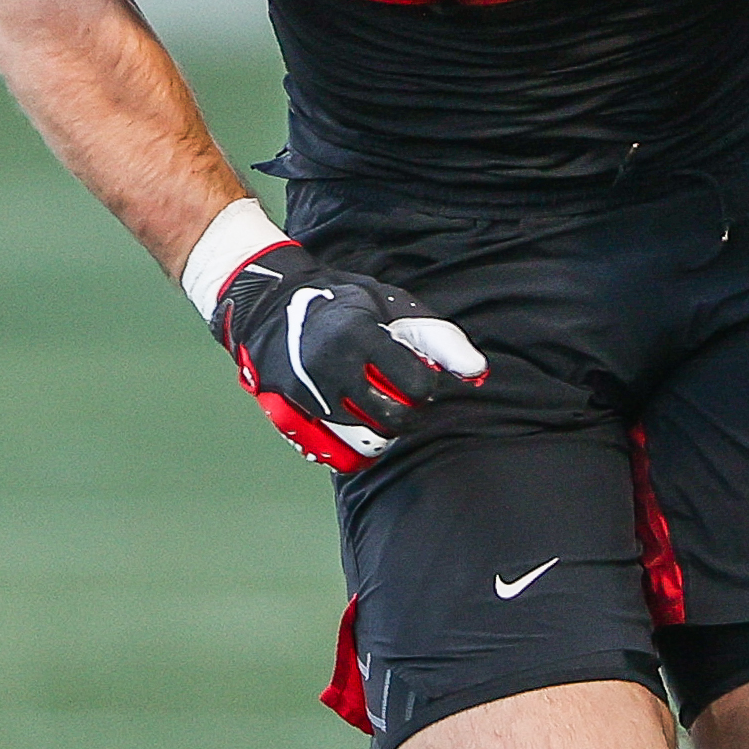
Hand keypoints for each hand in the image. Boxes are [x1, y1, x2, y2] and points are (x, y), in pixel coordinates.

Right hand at [205, 243, 487, 469]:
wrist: (270, 304)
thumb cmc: (342, 301)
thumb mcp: (391, 305)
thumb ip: (436, 338)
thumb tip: (478, 371)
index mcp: (361, 336)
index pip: (417, 387)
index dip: (427, 388)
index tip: (421, 379)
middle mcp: (332, 368)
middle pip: (391, 420)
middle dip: (407, 415)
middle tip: (403, 400)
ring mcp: (307, 393)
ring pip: (363, 440)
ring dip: (381, 433)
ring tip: (380, 409)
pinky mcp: (288, 410)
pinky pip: (332, 448)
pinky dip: (351, 445)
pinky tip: (356, 424)